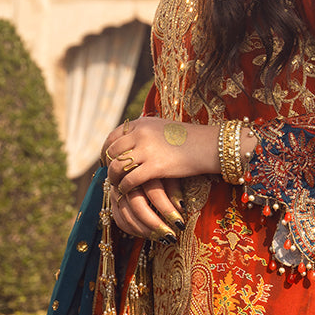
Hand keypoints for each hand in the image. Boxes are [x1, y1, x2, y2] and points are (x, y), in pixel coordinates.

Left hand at [102, 117, 219, 240]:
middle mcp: (141, 133)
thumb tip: (132, 141)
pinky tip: (126, 191)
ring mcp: (147, 150)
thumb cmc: (188, 139)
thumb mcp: (162, 128)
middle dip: (108, 164)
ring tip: (116, 184)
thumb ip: (145, 132)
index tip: (107, 160)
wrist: (208, 146)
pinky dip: (125, 187)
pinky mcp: (155, 167)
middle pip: (112, 151)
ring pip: (117, 166)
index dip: (106, 149)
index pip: (113, 136)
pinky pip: (130, 180)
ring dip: (114, 177)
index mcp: (141, 123)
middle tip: (111, 175)